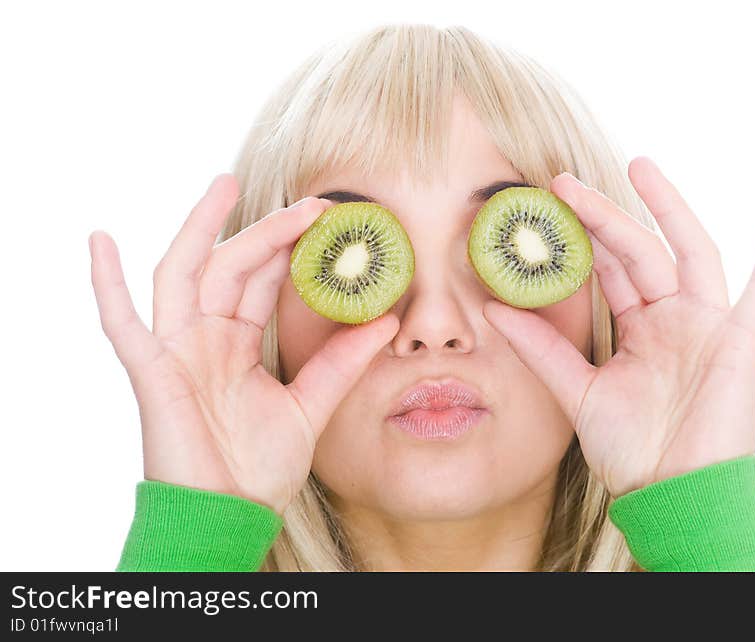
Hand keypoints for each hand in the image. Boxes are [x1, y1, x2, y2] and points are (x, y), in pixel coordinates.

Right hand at [89, 174, 397, 513]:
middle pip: (229, 268)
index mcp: (236, 346)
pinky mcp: (151, 372)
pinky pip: (121, 323)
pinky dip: (105, 282)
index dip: (288, 249)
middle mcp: (204, 340)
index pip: (260, 282)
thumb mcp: (309, 407)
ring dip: (199, 229)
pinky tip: (100, 239)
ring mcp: (175, 352)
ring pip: (183, 274)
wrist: (229, 519)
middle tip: (309, 203)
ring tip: (223, 185)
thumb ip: (340, 364)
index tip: (325, 220)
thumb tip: (384, 320)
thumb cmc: (259, 470)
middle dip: (266, 232)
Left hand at [483, 156, 754, 497]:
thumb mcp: (578, 391)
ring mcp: (708, 327)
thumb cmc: (632, 452)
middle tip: (563, 182)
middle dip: (603, 216)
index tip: (547, 208)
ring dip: (668, 208)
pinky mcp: (741, 343)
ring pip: (687, 253)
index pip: (609, 272)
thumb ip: (541, 349)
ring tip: (640, 166)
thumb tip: (494, 308)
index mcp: (640, 332)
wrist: (671, 496)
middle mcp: (673, 321)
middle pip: (639, 253)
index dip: (580, 239)